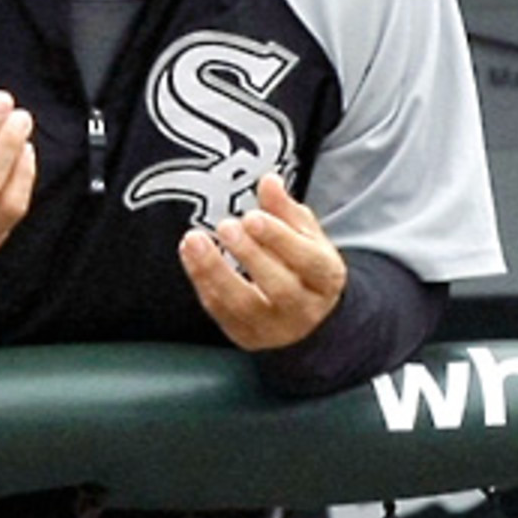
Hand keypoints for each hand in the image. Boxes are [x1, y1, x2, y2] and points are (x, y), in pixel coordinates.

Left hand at [178, 174, 346, 350]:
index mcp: (325, 279)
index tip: (252, 217)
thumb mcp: (304, 235)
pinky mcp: (246, 336)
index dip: (280, 239)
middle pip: (279, 288)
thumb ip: (285, 209)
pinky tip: (191, 256)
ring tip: (194, 240)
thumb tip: (269, 180)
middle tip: (225, 226)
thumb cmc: (302, 265)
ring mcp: (274, 327)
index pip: (308, 261)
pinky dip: (203, 282)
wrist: (304, 316)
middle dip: (249, 255)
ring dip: (215, 270)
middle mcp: (304, 309)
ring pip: (244, 305)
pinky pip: (221, 312)